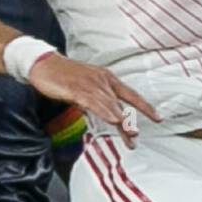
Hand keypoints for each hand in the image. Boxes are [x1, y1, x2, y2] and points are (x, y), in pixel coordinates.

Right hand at [28, 52, 160, 146]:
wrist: (43, 63)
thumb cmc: (63, 74)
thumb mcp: (86, 86)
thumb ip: (97, 99)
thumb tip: (106, 114)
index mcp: (106, 78)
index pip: (131, 94)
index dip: (144, 107)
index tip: (158, 118)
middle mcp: (102, 80)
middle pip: (121, 103)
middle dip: (130, 122)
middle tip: (137, 137)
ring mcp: (90, 84)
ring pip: (110, 105)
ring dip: (121, 121)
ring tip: (130, 135)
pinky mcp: (77, 88)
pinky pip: (94, 102)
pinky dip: (105, 112)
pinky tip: (112, 120)